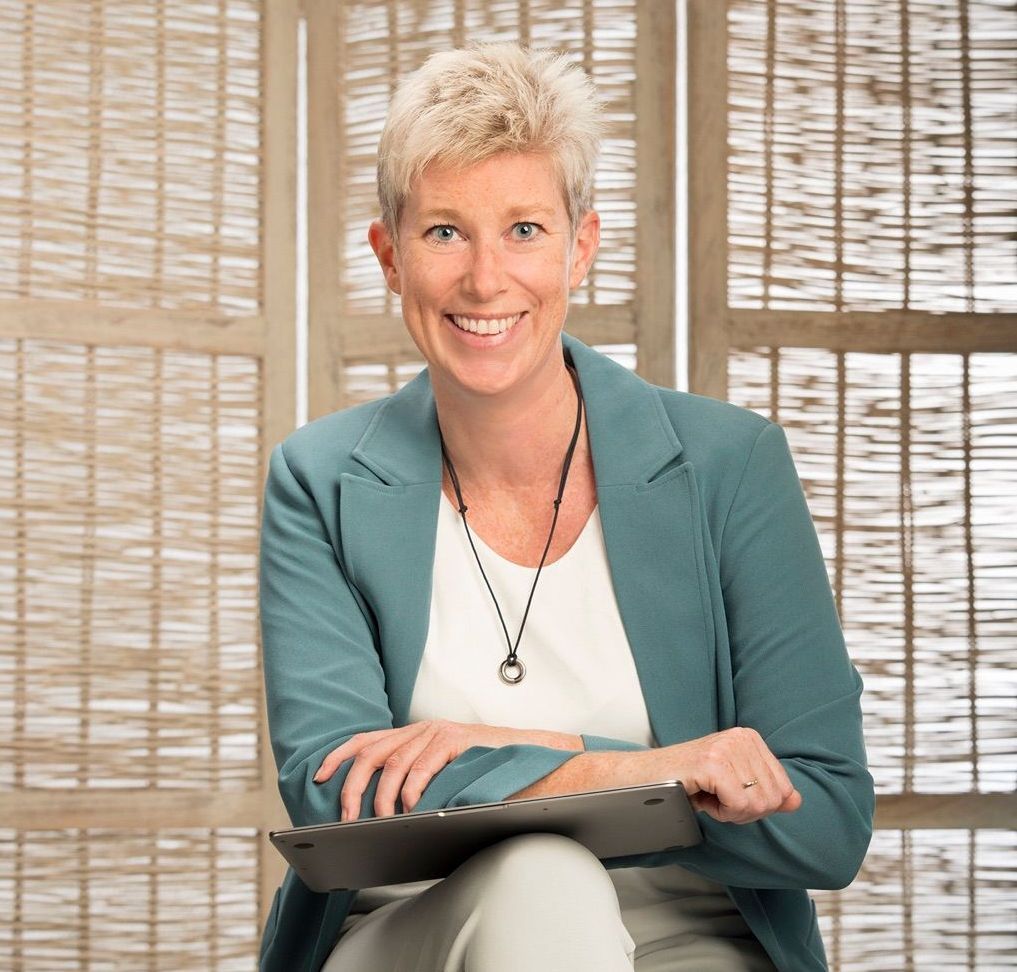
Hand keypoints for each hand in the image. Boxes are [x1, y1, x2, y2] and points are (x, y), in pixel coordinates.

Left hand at [313, 720, 581, 821]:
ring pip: (394, 762)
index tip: (319, 777)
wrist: (528, 759)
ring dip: (382, 796)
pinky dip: (412, 787)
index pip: (366, 740)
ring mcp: (439, 732)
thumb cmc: (484, 773)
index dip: (338, 757)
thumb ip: (414, 780)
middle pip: (372, 753)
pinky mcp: (457, 740)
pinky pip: (424, 763)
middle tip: (347, 815)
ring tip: (379, 820)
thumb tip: (379, 811)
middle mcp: (422, 729)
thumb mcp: (441, 774)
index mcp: (413, 735)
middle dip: (353, 786)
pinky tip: (410, 806)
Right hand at [649, 727, 801, 823]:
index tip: (729, 795)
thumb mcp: (733, 782)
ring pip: (756, 804)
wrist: (646, 775)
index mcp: (750, 738)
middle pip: (772, 799)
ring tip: (708, 796)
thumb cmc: (687, 780)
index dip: (757, 804)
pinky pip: (738, 805)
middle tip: (716, 799)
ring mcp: (727, 748)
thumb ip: (766, 790)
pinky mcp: (713, 763)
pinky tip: (702, 798)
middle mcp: (742, 737)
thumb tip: (796, 800)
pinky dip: (720, 812)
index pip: (783, 787)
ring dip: (730, 812)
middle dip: (745, 811)